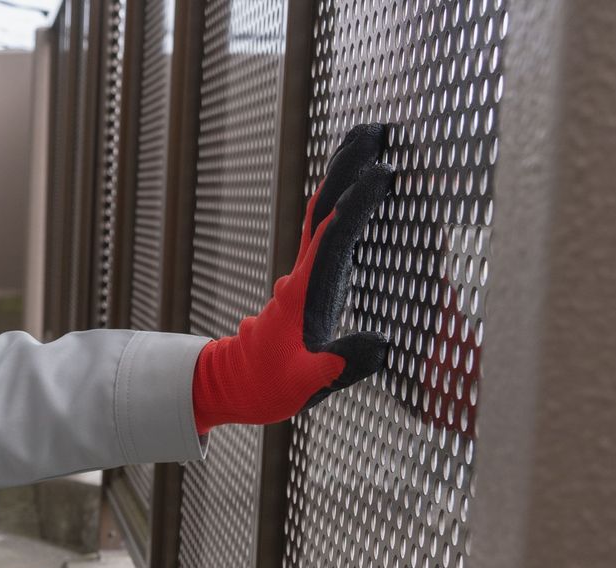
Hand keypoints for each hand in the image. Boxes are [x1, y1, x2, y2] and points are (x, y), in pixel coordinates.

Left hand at [190, 123, 396, 433]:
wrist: (233, 387)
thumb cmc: (266, 386)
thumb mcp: (305, 384)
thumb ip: (341, 365)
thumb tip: (379, 345)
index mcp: (303, 294)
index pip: (333, 237)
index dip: (357, 204)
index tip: (382, 174)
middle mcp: (301, 276)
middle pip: (324, 210)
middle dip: (348, 169)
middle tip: (375, 132)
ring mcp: (301, 275)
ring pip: (321, 215)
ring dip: (342, 178)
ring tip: (366, 144)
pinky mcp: (305, 282)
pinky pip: (323, 232)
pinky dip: (339, 204)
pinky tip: (352, 192)